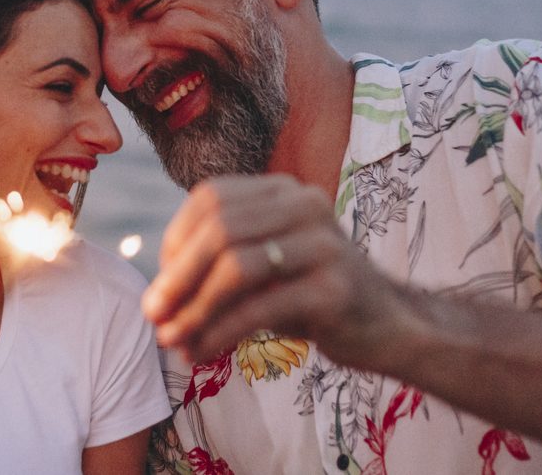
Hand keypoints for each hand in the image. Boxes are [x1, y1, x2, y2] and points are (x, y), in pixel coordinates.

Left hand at [141, 174, 409, 368]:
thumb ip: (217, 267)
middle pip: (220, 229)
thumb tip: (154, 300)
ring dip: (195, 308)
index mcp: (284, 190)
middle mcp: (305, 205)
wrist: (388, 327)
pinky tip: (203, 352)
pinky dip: (221, 332)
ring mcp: (323, 243)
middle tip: (153, 316)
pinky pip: (261, 307)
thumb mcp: (264, 270)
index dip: (175, 240)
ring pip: (237, 267)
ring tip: (172, 340)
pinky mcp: (334, 288)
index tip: (161, 284)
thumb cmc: (312, 296)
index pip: (210, 198)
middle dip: (178, 276)